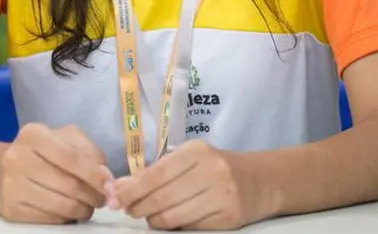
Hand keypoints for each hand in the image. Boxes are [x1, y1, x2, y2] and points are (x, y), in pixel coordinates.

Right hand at [0, 123, 116, 223]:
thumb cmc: (40, 153)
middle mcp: (18, 158)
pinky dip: (66, 218)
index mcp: (33, 135)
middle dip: (93, 196)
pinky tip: (68, 210)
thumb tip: (106, 178)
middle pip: (68, 185)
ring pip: (62, 206)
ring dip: (83, 210)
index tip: (110, 186)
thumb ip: (88, 152)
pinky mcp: (12, 209)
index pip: (70, 158)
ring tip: (87, 206)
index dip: (94, 175)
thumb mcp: (64, 139)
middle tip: (102, 199)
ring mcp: (12, 185)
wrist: (0, 171)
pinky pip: (50, 219)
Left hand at [113, 139, 269, 229]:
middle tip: (129, 210)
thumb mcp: (189, 159)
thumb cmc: (217, 167)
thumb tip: (121, 186)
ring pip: (174, 216)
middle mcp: (212, 171)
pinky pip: (191, 227)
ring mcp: (223, 195)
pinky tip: (174, 219)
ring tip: (150, 216)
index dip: (132, 189)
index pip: (155, 173)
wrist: (261, 180)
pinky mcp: (230, 217)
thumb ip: (156, 171)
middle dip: (139, 207)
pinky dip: (176, 226)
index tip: (116, 198)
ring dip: (154, 220)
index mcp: (197, 151)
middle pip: (162, 197)